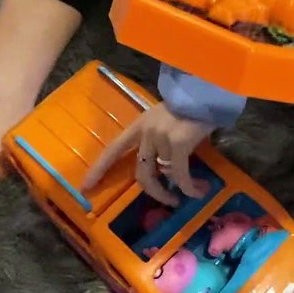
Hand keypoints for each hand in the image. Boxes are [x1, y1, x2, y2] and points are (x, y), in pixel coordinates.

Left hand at [81, 103, 214, 205]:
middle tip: (168, 200)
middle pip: (141, 171)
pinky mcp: (177, 143)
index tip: (85, 187)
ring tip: (191, 191)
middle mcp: (146, 131)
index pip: (114, 149)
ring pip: (164, 173)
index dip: (99, 169)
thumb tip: (167, 168)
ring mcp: (161, 137)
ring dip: (177, 187)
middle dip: (153, 191)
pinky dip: (188, 187)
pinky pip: (180, 174)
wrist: (208, 91)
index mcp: (140, 124)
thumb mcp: (168, 119)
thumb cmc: (193, 105)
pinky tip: (198, 191)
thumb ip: (161, 139)